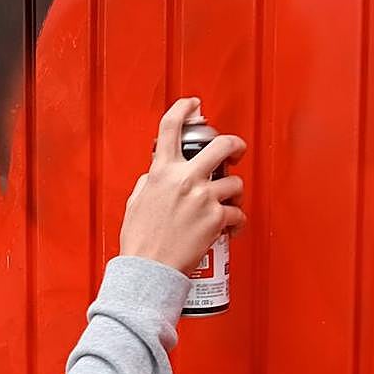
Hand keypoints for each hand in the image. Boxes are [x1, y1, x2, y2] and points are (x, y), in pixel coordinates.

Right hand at [119, 98, 247, 275]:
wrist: (150, 269)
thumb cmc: (140, 241)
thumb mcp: (135, 202)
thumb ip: (149, 183)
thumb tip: (157, 176)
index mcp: (161, 172)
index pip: (170, 128)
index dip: (184, 109)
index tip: (193, 104)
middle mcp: (185, 179)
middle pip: (222, 145)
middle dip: (235, 144)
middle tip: (237, 150)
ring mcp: (203, 197)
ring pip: (234, 181)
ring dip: (234, 193)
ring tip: (229, 204)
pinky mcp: (217, 218)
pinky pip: (237, 213)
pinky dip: (236, 222)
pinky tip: (230, 228)